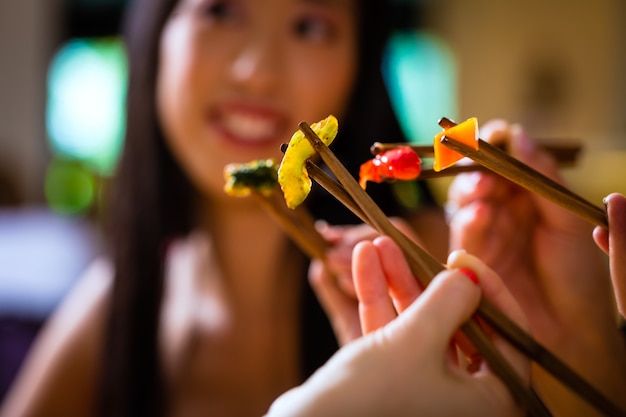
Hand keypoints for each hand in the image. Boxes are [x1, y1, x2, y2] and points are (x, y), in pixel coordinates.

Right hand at [268, 238, 529, 416]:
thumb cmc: (373, 398)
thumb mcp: (417, 339)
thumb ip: (449, 300)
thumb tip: (470, 276)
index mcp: (492, 402)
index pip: (510, 337)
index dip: (488, 290)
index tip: (459, 257)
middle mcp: (464, 401)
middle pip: (458, 326)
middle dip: (427, 280)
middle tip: (411, 246)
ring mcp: (427, 393)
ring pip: (421, 327)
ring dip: (398, 283)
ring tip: (377, 244)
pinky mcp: (393, 387)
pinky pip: (395, 338)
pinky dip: (381, 303)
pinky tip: (366, 264)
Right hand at [446, 120, 625, 414]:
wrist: (573, 328)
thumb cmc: (578, 272)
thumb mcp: (567, 217)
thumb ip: (540, 177)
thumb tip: (515, 135)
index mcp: (527, 195)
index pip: (503, 159)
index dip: (493, 145)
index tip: (491, 134)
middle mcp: (502, 209)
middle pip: (478, 175)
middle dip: (477, 168)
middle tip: (484, 170)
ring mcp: (484, 233)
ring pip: (465, 201)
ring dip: (471, 192)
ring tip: (484, 194)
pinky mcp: (469, 258)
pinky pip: (463, 232)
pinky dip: (470, 220)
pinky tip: (481, 214)